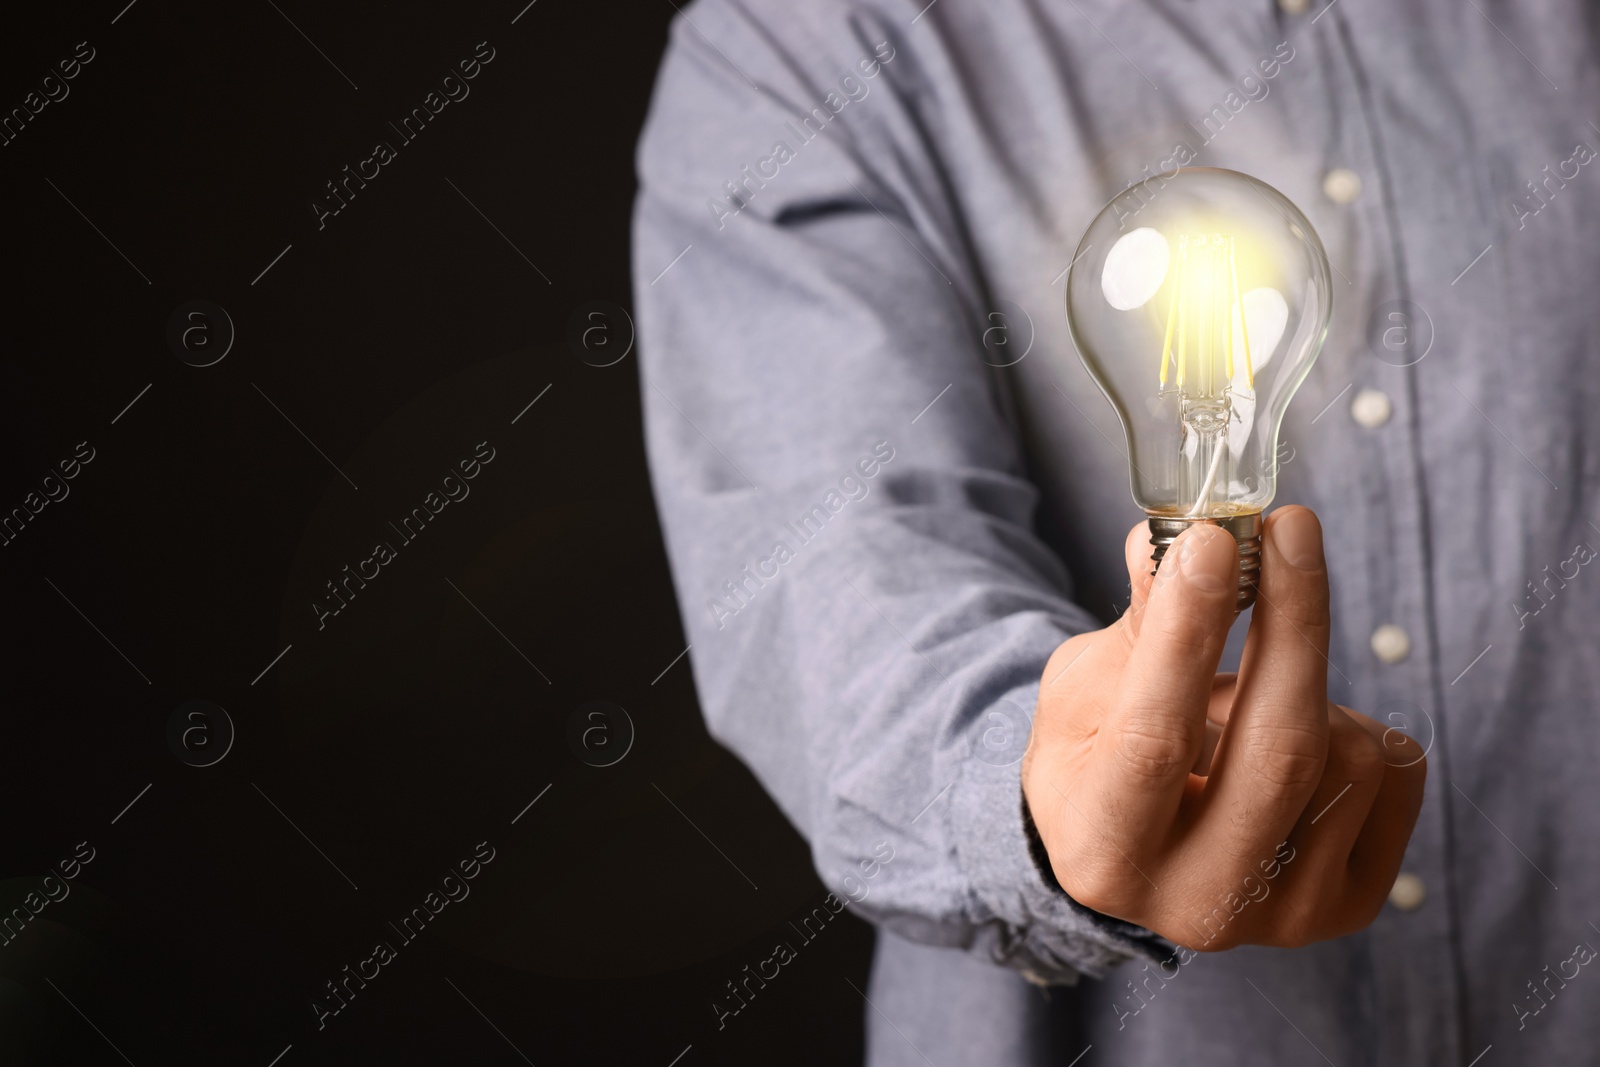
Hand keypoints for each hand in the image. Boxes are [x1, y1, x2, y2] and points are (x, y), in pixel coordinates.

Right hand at [1020, 507, 1425, 949]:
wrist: (1133, 848)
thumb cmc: (1094, 754)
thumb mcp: (1083, 688)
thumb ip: (1140, 625)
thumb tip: (1185, 538)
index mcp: (1103, 852)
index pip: (1155, 737)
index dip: (1188, 630)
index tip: (1214, 539)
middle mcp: (1192, 902)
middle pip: (1279, 749)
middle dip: (1292, 620)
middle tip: (1289, 530)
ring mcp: (1281, 914)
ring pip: (1347, 752)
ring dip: (1304, 681)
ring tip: (1244, 692)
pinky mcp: (1349, 903)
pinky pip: (1396, 772)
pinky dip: (1353, 722)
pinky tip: (1297, 734)